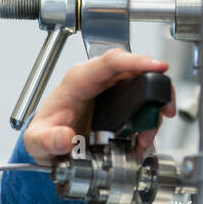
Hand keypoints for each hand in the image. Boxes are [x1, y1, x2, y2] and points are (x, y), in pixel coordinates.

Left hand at [23, 49, 178, 165]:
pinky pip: (140, 104)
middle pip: (134, 71)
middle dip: (155, 88)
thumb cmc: (43, 134)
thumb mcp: (38, 141)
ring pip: (141, 88)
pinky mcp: (118, 102)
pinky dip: (147, 121)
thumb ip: (48, 140)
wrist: (48, 142)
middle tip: (165, 109)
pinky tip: (142, 139)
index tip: (157, 66)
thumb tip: (65, 138)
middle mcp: (97, 79)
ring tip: (145, 138)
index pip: (110, 62)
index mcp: (78, 80)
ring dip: (151, 112)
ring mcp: (110, 89)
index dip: (136, 61)